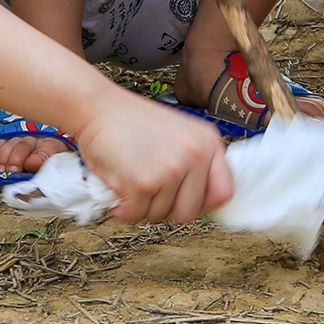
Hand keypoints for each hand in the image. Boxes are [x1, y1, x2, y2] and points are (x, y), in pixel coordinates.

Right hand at [74, 92, 232, 224]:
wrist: (99, 107)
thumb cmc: (132, 123)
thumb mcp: (179, 134)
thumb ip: (195, 163)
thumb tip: (202, 204)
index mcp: (209, 142)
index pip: (224, 192)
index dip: (202, 203)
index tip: (183, 200)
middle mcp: (196, 155)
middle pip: (190, 212)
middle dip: (165, 209)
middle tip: (148, 190)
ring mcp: (171, 170)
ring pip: (161, 216)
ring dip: (142, 206)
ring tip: (130, 178)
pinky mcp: (144, 183)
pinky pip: (135, 216)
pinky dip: (122, 209)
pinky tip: (117, 187)